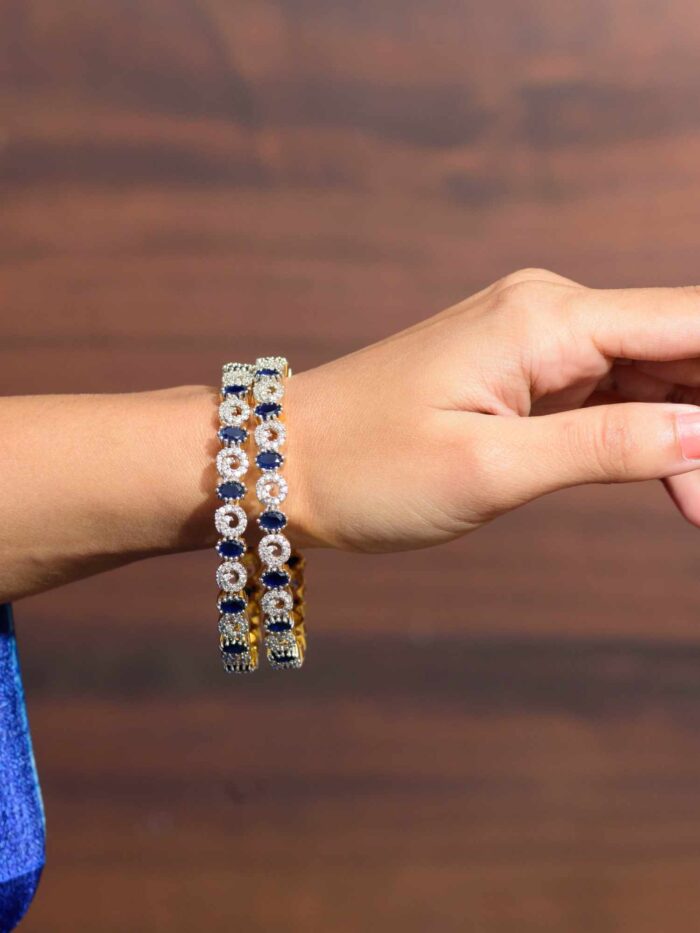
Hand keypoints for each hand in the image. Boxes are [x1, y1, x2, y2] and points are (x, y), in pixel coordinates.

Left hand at [287, 268, 699, 551]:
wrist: (283, 459)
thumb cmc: (369, 466)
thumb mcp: (490, 469)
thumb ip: (606, 446)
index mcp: (547, 319)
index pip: (694, 325)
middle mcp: (549, 311)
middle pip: (685, 349)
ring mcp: (536, 338)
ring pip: (655, 376)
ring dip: (690, 437)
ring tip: (694, 507)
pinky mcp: (522, 370)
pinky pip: (611, 392)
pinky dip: (647, 436)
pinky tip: (676, 482)